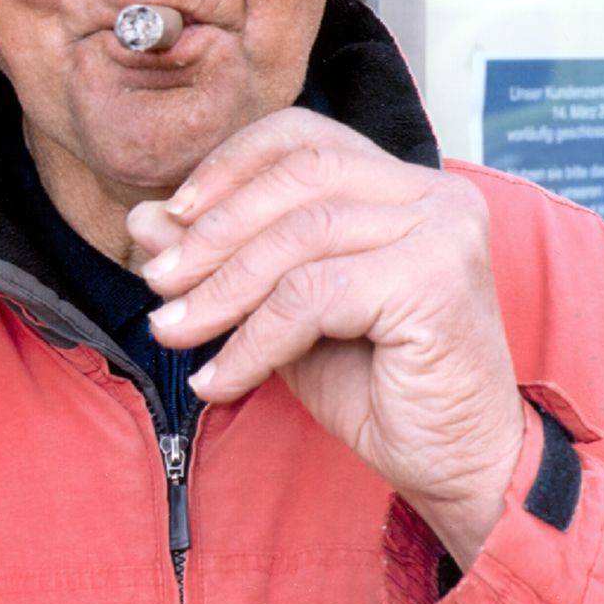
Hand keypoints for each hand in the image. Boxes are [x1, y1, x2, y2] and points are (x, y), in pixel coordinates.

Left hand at [127, 108, 524, 569]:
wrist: (459, 466)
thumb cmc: (380, 387)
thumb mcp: (284, 314)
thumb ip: (227, 261)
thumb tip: (145, 220)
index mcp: (403, 185)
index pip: (304, 137)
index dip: (231, 165)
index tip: (172, 215)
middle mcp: (432, 194)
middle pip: (297, 178)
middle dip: (214, 231)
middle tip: (158, 281)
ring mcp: (440, 231)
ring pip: (298, 237)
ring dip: (221, 289)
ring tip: (174, 331)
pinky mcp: (432, 281)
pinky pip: (311, 297)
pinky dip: (252, 339)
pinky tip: (220, 378)